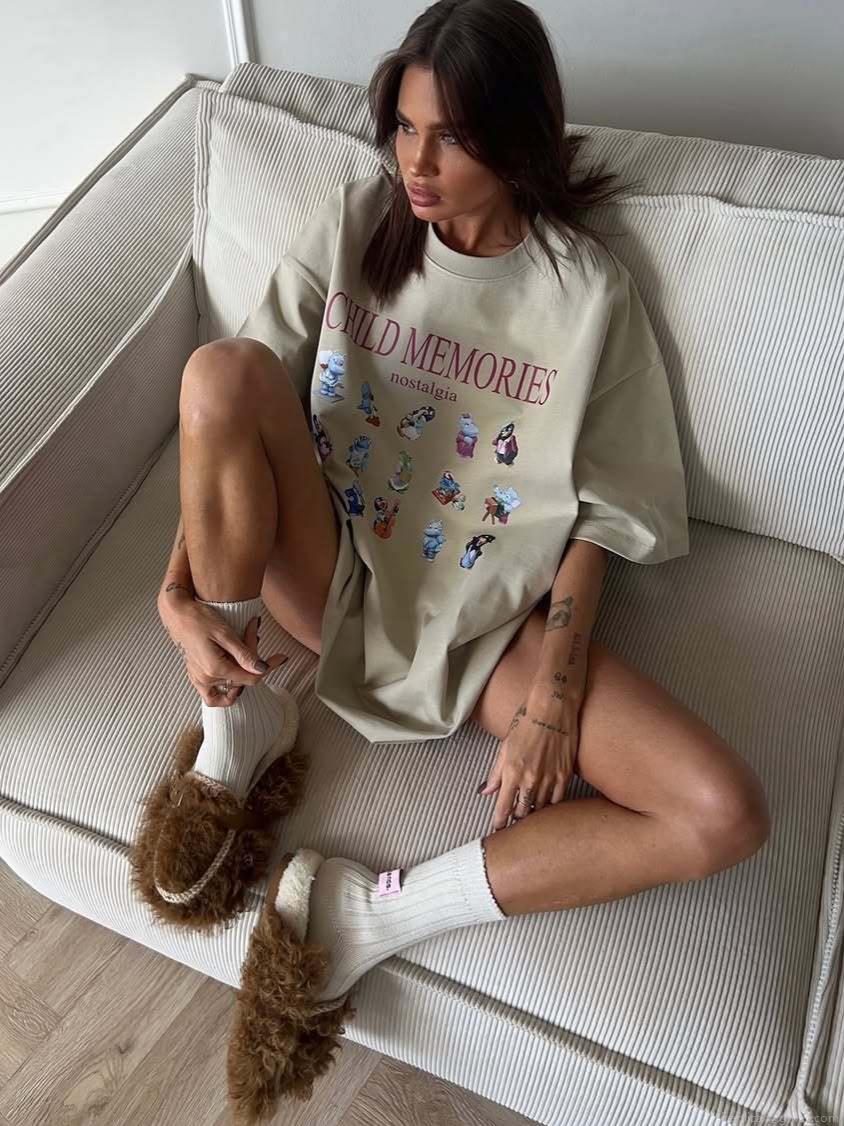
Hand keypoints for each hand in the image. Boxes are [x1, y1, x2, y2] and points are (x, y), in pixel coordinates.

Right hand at [158, 592, 288, 705]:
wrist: (177, 614)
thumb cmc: (199, 619)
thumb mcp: (225, 634)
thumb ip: (244, 654)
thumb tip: (262, 669)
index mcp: (215, 669)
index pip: (251, 678)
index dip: (269, 668)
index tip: (281, 657)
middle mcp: (206, 679)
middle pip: (242, 679)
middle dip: (253, 660)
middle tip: (253, 632)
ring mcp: (199, 679)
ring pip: (230, 685)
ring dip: (242, 669)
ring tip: (245, 645)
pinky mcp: (196, 675)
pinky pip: (212, 693)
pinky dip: (225, 687)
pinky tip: (233, 671)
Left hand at [478, 677, 585, 831]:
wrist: (552, 708)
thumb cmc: (526, 722)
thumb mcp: (504, 746)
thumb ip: (496, 772)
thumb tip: (486, 791)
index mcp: (512, 771)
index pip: (503, 806)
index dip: (500, 822)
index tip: (498, 830)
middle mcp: (530, 778)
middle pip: (522, 811)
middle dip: (516, 818)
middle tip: (514, 822)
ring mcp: (549, 778)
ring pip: (541, 808)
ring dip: (534, 813)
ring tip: (530, 815)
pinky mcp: (565, 775)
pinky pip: (558, 800)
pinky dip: (551, 806)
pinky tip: (547, 806)